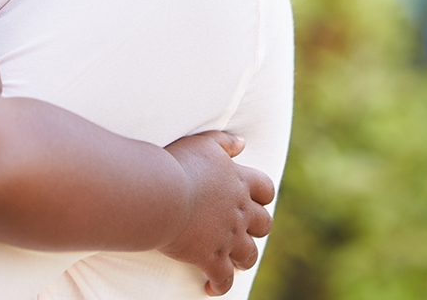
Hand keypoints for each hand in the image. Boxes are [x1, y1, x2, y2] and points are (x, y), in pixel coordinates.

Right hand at [158, 131, 274, 296]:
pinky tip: (211, 289)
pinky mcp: (211, 257)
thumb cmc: (176, 164)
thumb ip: (224, 142)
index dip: (262, 196)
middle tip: (244, 231)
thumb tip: (242, 142)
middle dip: (257, 228)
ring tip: (233, 263)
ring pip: (249, 255)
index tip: (255, 200)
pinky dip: (220, 286)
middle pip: (264, 224)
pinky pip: (223, 279)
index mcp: (239, 182)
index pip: (265, 189)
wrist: (161, 194)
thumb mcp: (202, 144)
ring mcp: (228, 236)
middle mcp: (239, 211)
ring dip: (243, 259)